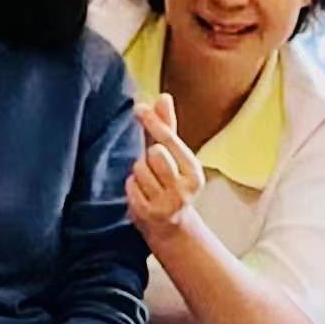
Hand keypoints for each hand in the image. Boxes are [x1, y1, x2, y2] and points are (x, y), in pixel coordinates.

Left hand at [125, 95, 204, 242]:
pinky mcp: (148, 213)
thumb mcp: (174, 156)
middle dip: (149, 157)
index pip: (170, 141)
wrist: (172, 227)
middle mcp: (184, 188)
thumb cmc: (171, 182)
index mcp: (194, 171)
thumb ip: (167, 127)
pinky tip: (143, 194)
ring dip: (140, 173)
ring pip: (139, 169)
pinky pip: (130, 185)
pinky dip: (132, 186)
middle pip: (154, 153)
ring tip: (150, 183)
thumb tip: (163, 96)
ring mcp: (166, 203)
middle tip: (156, 169)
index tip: (139, 107)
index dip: (154, 122)